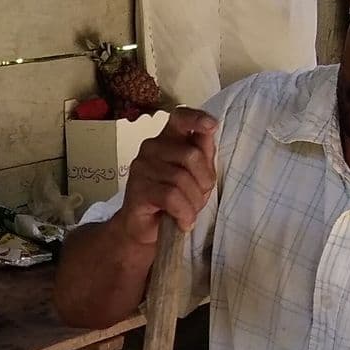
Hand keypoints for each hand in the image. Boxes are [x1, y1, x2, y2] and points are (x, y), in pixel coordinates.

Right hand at [116, 107, 217, 246]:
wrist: (145, 230)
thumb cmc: (172, 202)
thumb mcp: (195, 178)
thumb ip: (202, 155)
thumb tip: (209, 133)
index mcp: (167, 140)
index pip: (180, 118)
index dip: (196, 119)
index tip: (212, 126)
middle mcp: (151, 148)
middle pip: (191, 155)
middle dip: (203, 182)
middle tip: (198, 200)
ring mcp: (142, 167)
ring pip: (181, 179)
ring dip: (193, 203)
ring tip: (188, 214)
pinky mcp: (137, 188)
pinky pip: (171, 196)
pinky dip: (183, 212)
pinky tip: (182, 221)